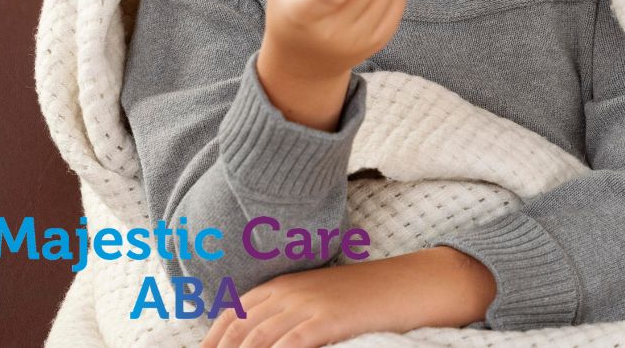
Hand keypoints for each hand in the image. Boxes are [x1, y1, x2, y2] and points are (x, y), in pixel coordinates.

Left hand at [199, 247, 495, 347]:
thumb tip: (264, 336)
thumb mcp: (321, 298)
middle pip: (238, 330)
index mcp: (282, 285)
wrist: (412, 283)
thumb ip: (290, 313)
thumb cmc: (368, 297)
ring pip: (257, 340)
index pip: (231, 316)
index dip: (212, 341)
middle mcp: (288, 292)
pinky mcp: (327, 320)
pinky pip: (290, 344)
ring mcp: (307, 304)